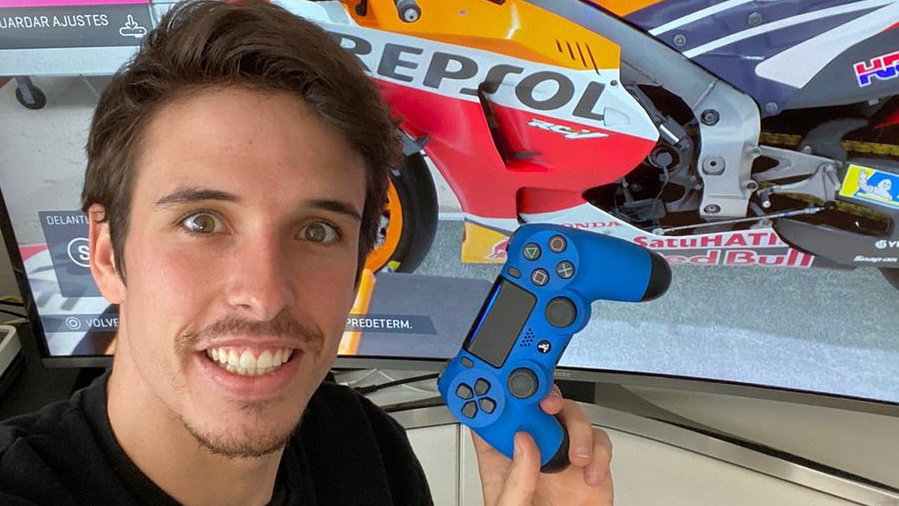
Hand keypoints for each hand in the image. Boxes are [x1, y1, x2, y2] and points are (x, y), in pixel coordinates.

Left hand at [473, 384, 612, 505]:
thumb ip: (514, 479)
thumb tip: (523, 442)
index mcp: (502, 460)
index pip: (494, 419)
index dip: (495, 398)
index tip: (499, 388)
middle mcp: (533, 453)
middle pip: (535, 406)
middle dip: (541, 395)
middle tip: (546, 402)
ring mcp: (562, 457)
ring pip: (570, 416)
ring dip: (577, 428)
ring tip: (576, 456)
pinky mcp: (590, 466)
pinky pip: (599, 442)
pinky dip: (600, 453)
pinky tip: (591, 473)